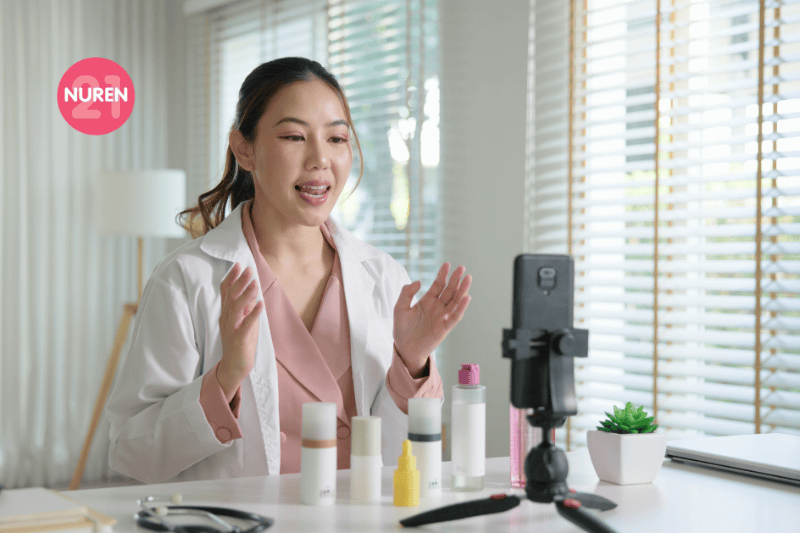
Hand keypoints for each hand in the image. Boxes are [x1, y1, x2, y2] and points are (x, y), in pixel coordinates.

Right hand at [217, 262, 262, 400]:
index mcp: (226, 313)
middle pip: (230, 296)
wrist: (235, 366)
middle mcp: (226, 319)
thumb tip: (251, 292)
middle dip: (239, 282)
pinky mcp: (238, 339)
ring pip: (236, 308)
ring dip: (246, 294)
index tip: (239, 265)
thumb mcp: (243, 321)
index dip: (231, 278)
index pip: (225, 292)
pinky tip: (261, 303)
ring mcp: (231, 329)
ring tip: (255, 283)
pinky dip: (253, 313)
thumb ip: (245, 308)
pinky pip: (245, 324)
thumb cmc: (240, 343)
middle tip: (248, 269)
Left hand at [394, 263, 471, 375]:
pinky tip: (466, 298)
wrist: (405, 349)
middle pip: (449, 290)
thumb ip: (406, 293)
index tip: (447, 264)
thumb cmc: (402, 329)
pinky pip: (455, 317)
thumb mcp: (400, 308)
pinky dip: (461, 308)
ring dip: (462, 290)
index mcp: (428, 300)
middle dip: (455, 279)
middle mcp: (437, 307)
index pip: (438, 284)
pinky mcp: (444, 328)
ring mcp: (442, 317)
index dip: (443, 274)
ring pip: (455, 301)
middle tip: (461, 268)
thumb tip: (418, 282)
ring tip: (468, 279)